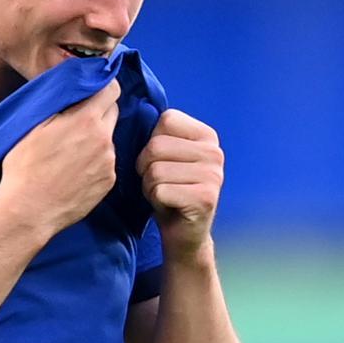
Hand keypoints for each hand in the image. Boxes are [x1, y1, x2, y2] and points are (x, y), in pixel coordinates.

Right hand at [0, 78, 119, 237]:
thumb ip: (62, 104)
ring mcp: (109, 162)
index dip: (103, 86)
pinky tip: (75, 171)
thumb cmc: (25, 167)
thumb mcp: (35, 125)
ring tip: (71, 153)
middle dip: (99, 111)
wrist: (29, 210)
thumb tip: (75, 89)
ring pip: (109, 139)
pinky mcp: (108, 182)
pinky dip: (96, 162)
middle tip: (77, 121)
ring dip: (96, 139)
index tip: (93, 90)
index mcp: (86, 120)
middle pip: (113, 112)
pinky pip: (107, 162)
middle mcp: (104, 139)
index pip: (112, 89)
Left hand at [137, 109, 223, 256]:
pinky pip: (160, 191)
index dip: (151, 143)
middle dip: (146, 169)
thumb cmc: (169, 190)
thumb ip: (159, 135)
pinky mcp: (205, 198)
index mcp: (207, 135)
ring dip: (150, 187)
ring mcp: (214, 176)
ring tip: (164, 195)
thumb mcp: (166, 156)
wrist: (184, 234)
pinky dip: (155, 201)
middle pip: (156, 146)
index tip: (161, 162)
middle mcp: (215, 152)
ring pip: (155, 170)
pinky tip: (169, 206)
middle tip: (160, 184)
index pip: (166, 120)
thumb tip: (127, 108)